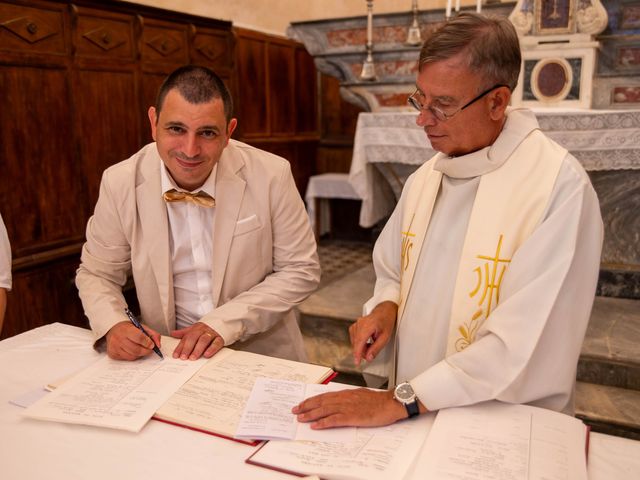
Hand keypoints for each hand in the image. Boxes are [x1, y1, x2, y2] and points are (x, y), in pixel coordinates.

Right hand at [105, 320, 161, 360]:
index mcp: (126, 329)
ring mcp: (114, 347)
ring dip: (140, 354)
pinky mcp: (113, 354)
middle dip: (146, 351)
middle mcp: (118, 338)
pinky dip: (133, 356)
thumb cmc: (129, 328)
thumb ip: (152, 334)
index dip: (147, 342)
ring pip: (132, 356)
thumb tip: (158, 345)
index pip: (139, 337)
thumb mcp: (141, 327)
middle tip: (150, 349)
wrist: (113, 329)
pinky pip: (127, 359)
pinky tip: (133, 351)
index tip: (152, 345)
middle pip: (136, 349)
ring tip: (142, 349)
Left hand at [170, 323, 222, 359]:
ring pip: (204, 340)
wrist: (220, 323)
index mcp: (195, 329)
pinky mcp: (220, 338)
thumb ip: (184, 333)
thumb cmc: (205, 330)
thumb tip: (172, 333)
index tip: (176, 356)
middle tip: (184, 358)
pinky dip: (211, 349)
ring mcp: (211, 334)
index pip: (186, 338)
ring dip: (198, 349)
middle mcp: (203, 331)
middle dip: (188, 348)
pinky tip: (207, 355)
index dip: (180, 347)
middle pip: (193, 338)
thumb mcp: (194, 330)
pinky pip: (216, 343)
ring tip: (193, 358)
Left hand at [292, 388, 406, 428]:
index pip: (324, 396)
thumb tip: (339, 400)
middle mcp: (344, 398)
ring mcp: (347, 407)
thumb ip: (348, 398)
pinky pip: (334, 420)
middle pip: (321, 402)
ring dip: (311, 414)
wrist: (390, 403)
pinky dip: (323, 423)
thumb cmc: (378, 401)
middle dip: (306, 406)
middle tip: (295, 411)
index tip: (302, 403)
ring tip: (300, 418)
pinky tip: (315, 426)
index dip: (312, 400)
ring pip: (324, 410)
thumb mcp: (360, 395)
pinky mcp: (352, 416)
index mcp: (346, 393)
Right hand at [350, 301, 397, 365]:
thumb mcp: (385, 337)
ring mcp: (356, 324)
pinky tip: (366, 341)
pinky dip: (359, 342)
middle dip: (362, 351)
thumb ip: (376, 348)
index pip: (360, 342)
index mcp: (368, 325)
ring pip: (355, 341)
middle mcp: (360, 323)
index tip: (357, 362)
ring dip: (361, 347)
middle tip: (371, 354)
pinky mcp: (354, 326)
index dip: (357, 354)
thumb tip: (369, 358)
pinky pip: (354, 338)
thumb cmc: (386, 322)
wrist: (384, 311)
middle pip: (356, 343)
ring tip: (371, 344)